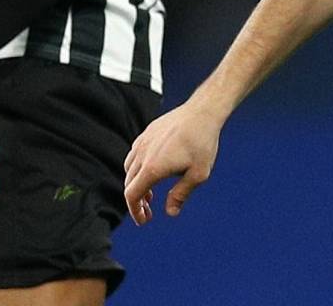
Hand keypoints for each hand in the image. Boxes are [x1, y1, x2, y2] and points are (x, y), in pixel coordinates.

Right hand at [123, 101, 223, 224]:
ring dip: (136, 184)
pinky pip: (135, 155)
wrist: (203, 112)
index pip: (132, 196)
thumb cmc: (203, 142)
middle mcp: (142, 155)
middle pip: (129, 184)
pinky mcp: (147, 133)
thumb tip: (170, 212)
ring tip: (151, 193)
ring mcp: (142, 142)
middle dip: (136, 201)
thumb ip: (181, 194)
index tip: (144, 220)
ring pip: (129, 169)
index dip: (135, 211)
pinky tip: (153, 169)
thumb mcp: (198, 174)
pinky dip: (138, 168)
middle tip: (149, 210)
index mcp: (152, 168)